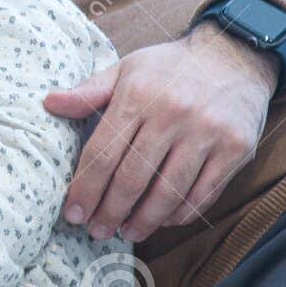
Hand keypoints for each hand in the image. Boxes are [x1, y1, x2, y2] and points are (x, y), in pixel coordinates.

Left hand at [42, 21, 276, 242]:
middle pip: (133, 178)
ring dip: (144, 220)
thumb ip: (89, 92)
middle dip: (110, 212)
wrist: (235, 53)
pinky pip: (204, 194)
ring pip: (169, 192)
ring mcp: (208, 133)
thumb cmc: (170, 68)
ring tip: (127, 233)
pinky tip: (163, 221)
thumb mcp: (127, 70)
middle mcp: (173, 114)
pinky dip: (180, 214)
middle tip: (97, 232)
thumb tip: (49, 103)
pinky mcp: (236, 148)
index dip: (86, 189)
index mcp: (138, 96)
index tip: (73, 214)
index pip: (103, 153)